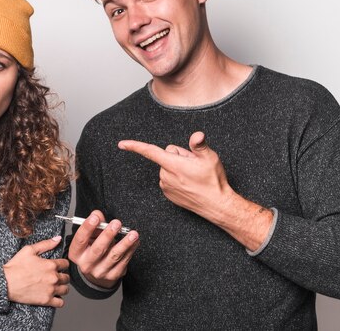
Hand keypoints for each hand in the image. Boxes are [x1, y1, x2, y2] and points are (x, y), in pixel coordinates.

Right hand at [3, 236, 69, 307]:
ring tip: (56, 286)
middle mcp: (53, 278)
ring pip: (65, 290)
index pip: (66, 264)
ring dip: (62, 287)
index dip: (62, 264)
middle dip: (62, 276)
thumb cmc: (15, 267)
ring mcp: (51, 290)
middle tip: (55, 276)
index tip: (58, 266)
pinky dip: (59, 300)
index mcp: (51, 265)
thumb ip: (46, 244)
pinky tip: (54, 296)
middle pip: (67, 277)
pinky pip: (60, 303)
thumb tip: (58, 239)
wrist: (6, 283)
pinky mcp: (46, 300)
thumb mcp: (29, 250)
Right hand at [68, 210, 138, 288]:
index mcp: (76, 253)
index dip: (87, 228)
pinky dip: (130, 250)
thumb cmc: (92, 248)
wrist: (97, 270)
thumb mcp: (90, 237)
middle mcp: (86, 264)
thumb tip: (98, 215)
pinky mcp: (113, 275)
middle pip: (98, 249)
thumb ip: (94, 225)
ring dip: (125, 243)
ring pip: (114, 256)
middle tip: (117, 224)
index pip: (80, 239)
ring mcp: (100, 272)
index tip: (95, 217)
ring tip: (133, 234)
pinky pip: (123, 261)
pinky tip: (135, 242)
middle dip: (108, 235)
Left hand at [118, 131, 232, 219]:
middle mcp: (166, 175)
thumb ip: (199, 145)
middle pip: (166, 155)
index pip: (149, 151)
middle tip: (194, 164)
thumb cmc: (213, 181)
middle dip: (178, 156)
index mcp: (173, 164)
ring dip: (178, 168)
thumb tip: (197, 135)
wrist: (217, 205)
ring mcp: (166, 186)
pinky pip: (168, 178)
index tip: (122, 144)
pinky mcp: (168, 194)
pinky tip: (189, 183)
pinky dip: (177, 178)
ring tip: (193, 175)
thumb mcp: (210, 158)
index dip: (134, 146)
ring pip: (168, 167)